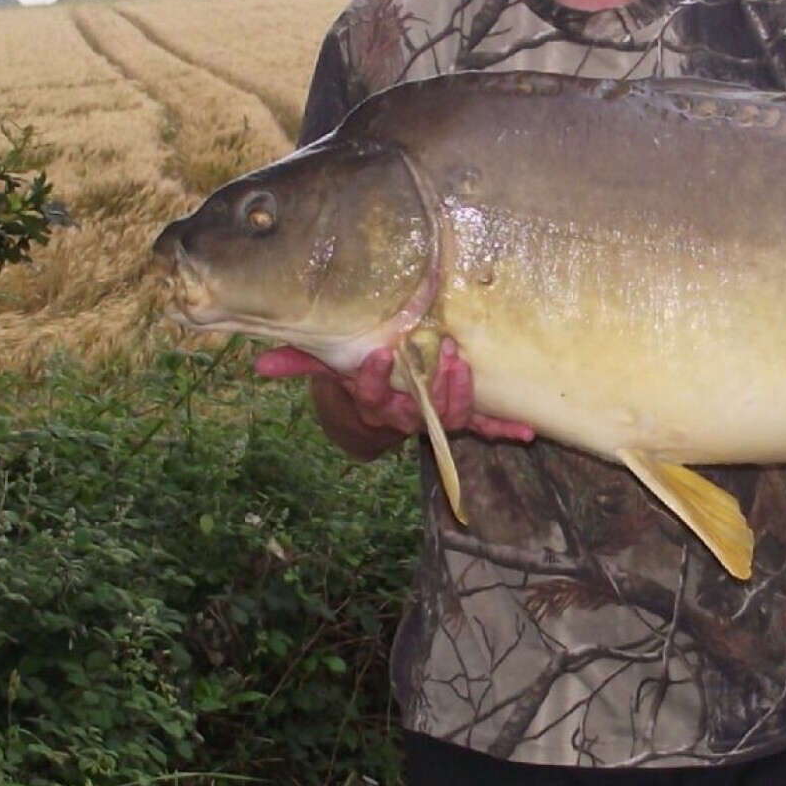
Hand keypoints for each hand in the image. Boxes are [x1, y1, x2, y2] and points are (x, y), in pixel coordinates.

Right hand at [255, 338, 533, 460]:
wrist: (382, 404)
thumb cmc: (355, 373)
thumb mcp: (328, 363)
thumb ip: (299, 361)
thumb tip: (257, 365)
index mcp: (374, 404)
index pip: (371, 396)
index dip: (374, 379)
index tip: (382, 352)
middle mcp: (406, 416)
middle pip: (418, 412)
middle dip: (434, 386)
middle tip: (445, 352)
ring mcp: (436, 419)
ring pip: (451, 417)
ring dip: (462, 395)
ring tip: (466, 364)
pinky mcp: (462, 417)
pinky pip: (485, 426)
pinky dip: (505, 429)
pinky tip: (527, 433)